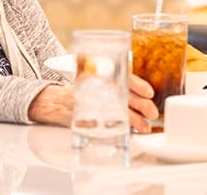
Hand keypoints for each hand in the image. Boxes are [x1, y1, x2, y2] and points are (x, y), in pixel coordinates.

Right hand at [27, 77, 158, 133]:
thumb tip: (141, 95)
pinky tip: (127, 131)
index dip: (138, 85)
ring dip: (133, 119)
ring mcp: (91, 102)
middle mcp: (96, 87)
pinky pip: (105, 123)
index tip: (150, 92)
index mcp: (101, 76)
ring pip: (117, 110)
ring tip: (144, 127)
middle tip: (152, 112)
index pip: (123, 77)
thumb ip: (113, 83)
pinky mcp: (86, 117)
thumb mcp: (94, 80)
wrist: (54, 101)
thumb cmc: (79, 91)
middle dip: (141, 104)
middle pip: (124, 95)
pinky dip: (118, 127)